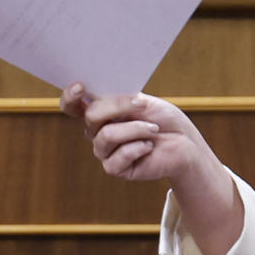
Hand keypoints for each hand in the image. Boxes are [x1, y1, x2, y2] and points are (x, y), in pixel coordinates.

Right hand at [61, 84, 208, 185]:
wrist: (184, 143)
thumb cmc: (163, 119)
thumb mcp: (142, 102)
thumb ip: (118, 99)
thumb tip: (97, 97)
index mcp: (101, 112)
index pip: (72, 105)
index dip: (70, 96)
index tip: (80, 87)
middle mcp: (98, 131)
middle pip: (91, 116)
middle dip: (118, 107)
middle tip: (142, 105)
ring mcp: (104, 151)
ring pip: (107, 135)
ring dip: (136, 129)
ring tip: (153, 129)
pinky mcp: (115, 168)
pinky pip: (118, 157)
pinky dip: (139, 148)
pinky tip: (149, 147)